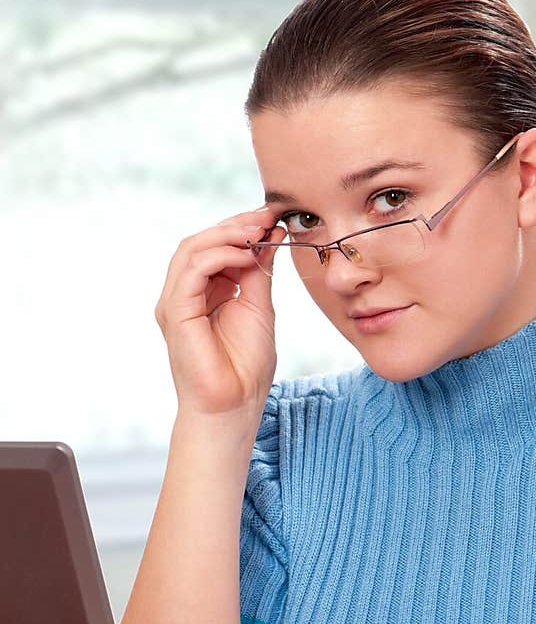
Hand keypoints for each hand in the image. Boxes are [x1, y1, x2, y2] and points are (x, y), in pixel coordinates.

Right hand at [154, 207, 287, 416]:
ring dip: (227, 234)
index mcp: (202, 292)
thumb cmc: (245, 367)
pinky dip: (220, 255)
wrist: (234, 406)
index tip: (272, 218)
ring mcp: (175, 302)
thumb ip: (258, 272)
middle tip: (266, 217)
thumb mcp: (259, 307)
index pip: (215, 246)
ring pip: (192, 249)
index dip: (241, 228)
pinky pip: (192, 270)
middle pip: (200, 241)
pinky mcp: (175, 313)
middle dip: (235, 225)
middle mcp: (183, 294)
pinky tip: (247, 255)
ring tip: (258, 231)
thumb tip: (268, 237)